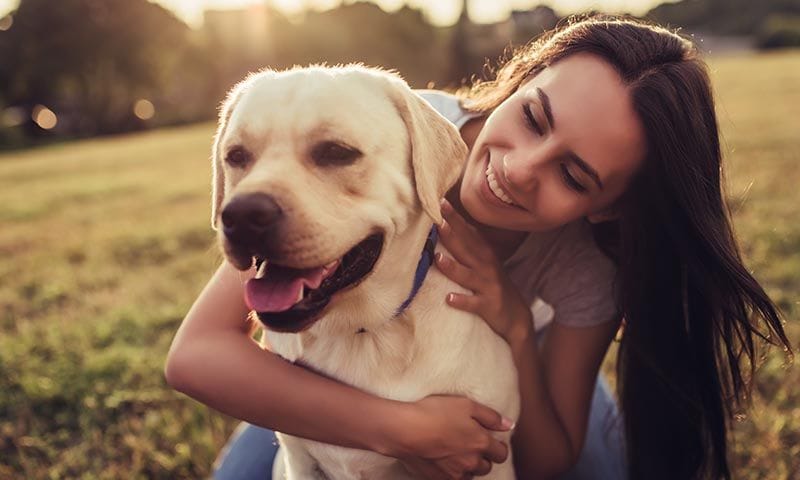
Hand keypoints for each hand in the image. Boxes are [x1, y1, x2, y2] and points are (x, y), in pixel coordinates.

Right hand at [392, 395, 513, 478]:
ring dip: (469, 466)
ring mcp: (455, 473)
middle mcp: (471, 462)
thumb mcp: (466, 405)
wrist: (405, 430)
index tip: (493, 440)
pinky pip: (454, 479)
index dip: (499, 447)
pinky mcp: (439, 479)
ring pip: (470, 475)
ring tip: (457, 452)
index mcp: (481, 443)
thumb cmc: (435, 412)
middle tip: (473, 444)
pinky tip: (445, 460)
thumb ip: (491, 416)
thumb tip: (509, 425)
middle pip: (487, 467)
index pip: (501, 453)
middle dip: (483, 457)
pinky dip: (453, 472)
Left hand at [435, 199, 532, 344]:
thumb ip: (469, 244)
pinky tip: (449, 298)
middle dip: (452, 234)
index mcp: (484, 253)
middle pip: (466, 248)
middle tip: (437, 222)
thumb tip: (448, 223)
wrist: (516, 315)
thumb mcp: (484, 261)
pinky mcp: (488, 306)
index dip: (455, 218)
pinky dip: (462, 301)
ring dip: (453, 267)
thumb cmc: (493, 284)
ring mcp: (487, 286)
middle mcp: (486, 267)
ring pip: (467, 275)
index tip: (441, 203)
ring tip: (438, 259)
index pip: (467, 232)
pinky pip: (473, 304)